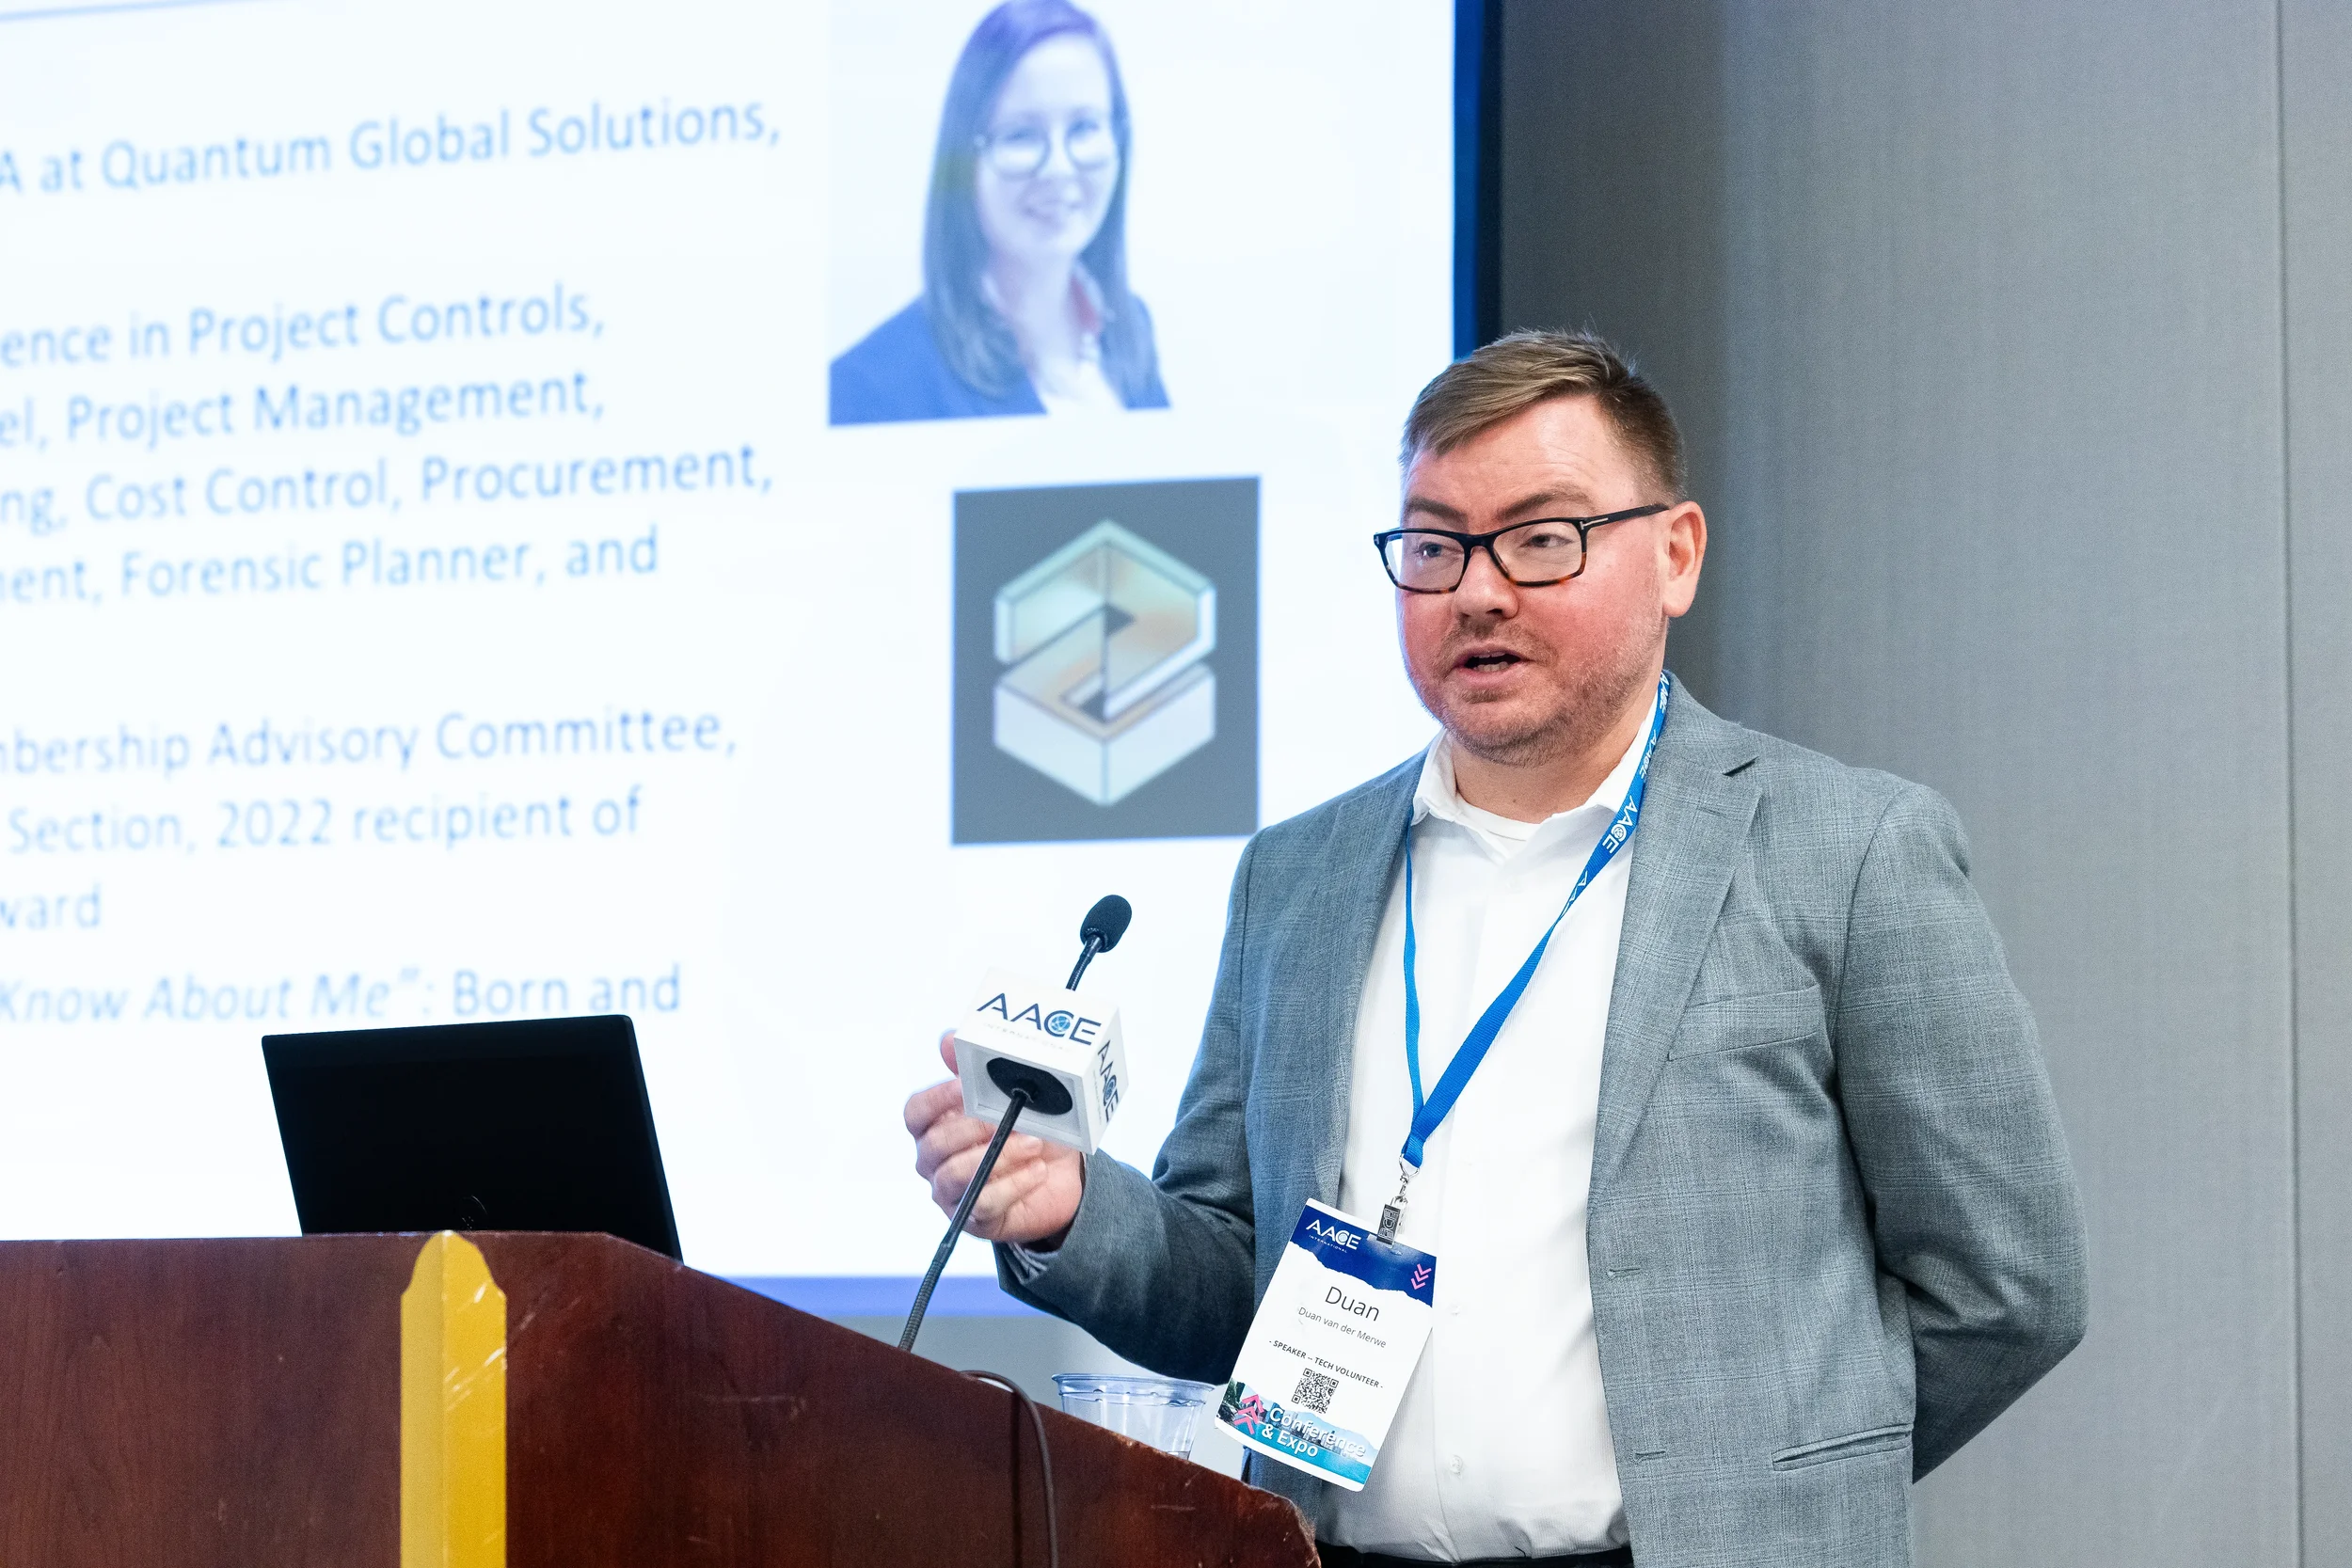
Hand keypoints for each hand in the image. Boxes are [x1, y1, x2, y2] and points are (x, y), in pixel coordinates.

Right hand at [904, 1032, 1085, 1245]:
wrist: (1061, 1177)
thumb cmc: (1027, 1130)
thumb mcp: (1010, 1096)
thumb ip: (977, 1069)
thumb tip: (948, 1038)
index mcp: (935, 1125)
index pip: (916, 1112)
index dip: (937, 1099)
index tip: (965, 1087)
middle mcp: (934, 1161)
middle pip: (935, 1144)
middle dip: (974, 1128)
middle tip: (1010, 1116)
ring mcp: (950, 1193)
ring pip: (956, 1175)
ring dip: (1000, 1156)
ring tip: (1034, 1143)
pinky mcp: (973, 1220)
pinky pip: (983, 1204)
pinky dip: (1014, 1184)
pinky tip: (1038, 1171)